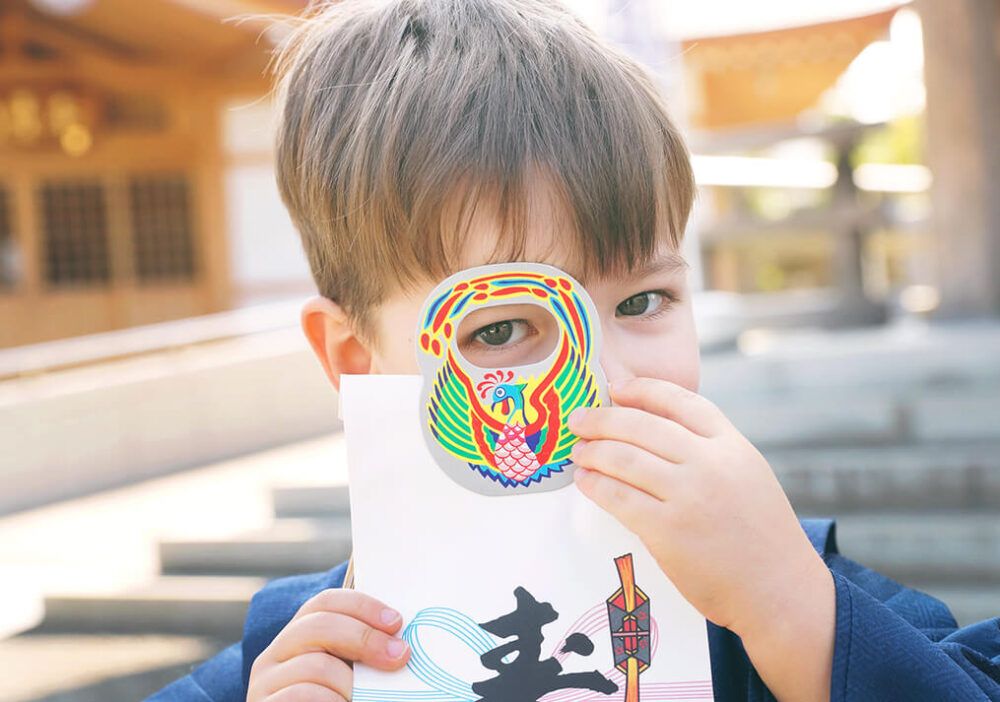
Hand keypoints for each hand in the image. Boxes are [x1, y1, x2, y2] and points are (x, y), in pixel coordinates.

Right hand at [247, 589, 409, 700]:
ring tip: (360, 698)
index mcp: (297, 638)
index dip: (362, 606)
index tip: (396, 622)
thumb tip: (398, 642)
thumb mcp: (347, 675)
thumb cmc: (338, 700)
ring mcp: (265, 683)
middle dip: (365, 638)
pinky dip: (333, 701)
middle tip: (398, 657)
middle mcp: (274, 655)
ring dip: (350, 685)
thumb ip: (362, 655)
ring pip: (317, 666)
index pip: (325, 602)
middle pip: (319, 625)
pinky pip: (303, 695)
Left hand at [569, 377, 833, 701]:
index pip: (679, 400)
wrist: (779, 590)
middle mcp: (709, 463)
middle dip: (602, 419)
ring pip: (624, 458)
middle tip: (579, 421)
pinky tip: (586, 482)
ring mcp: (688, 496)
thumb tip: (653, 428)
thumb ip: (710, 449)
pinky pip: (618, 498)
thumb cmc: (761, 535)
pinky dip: (595, 486)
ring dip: (593, 452)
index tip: (616, 389)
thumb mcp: (748, 473)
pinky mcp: (667, 531)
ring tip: (579, 452)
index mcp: (731, 444)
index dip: (641, 389)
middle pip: (641, 425)